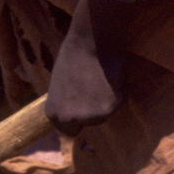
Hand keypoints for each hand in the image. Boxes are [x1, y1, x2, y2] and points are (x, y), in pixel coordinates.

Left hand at [45, 0, 126, 134]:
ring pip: (106, 114)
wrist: (90, 42)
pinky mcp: (108, 108)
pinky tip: (112, 76)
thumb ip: (66, 102)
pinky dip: (119, 92)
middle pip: (90, 123)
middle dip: (94, 109)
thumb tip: (74, 113)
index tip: (84, 106)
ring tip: (101, 79)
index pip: (68, 131)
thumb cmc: (72, 57)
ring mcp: (89, 116)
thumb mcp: (59, 86)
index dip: (78, 119)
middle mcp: (70, 118)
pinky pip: (119, 103)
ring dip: (107, 100)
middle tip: (94, 87)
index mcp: (53, 114)